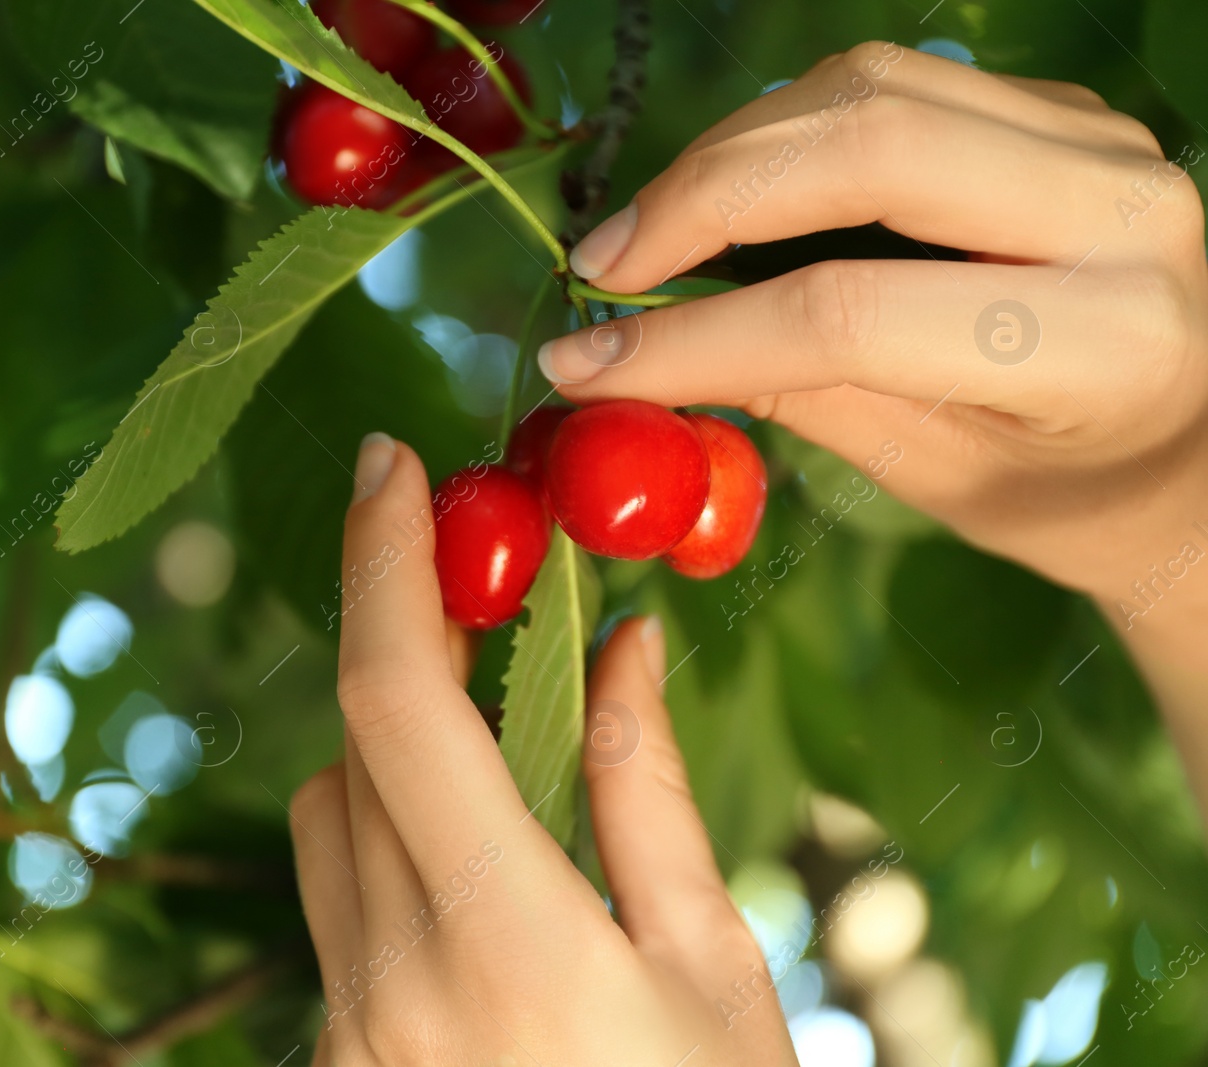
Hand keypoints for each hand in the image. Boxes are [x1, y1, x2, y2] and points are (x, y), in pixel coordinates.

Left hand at [289, 434, 796, 1065]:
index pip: (399, 706)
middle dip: (415, 664)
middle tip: (498, 621)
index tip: (392, 464)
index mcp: (506, 944)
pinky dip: (390, 865)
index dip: (384, 565)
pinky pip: (331, 915)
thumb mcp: (715, 972)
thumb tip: (626, 641)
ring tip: (508, 791)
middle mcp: (387, 987)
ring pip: (323, 830)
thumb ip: (647, 792)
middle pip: (349, 752)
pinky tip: (481, 904)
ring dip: (395, 770)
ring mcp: (344, 1039)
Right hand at [538, 43, 1207, 611]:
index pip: (852, 315)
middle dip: (702, 199)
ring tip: (645, 231)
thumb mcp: (938, 479)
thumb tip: (639, 360)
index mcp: (1099, 345)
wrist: (1187, 440)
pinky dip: (781, 129)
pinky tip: (725, 192)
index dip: (695, 338)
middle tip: (601, 268)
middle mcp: (1120, 212)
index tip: (586, 364)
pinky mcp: (1058, 107)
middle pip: (868, 149)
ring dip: (727, 151)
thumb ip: (803, 401)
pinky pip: (889, 82)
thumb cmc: (1064, 492)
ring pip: (868, 87)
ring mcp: (1097, 138)